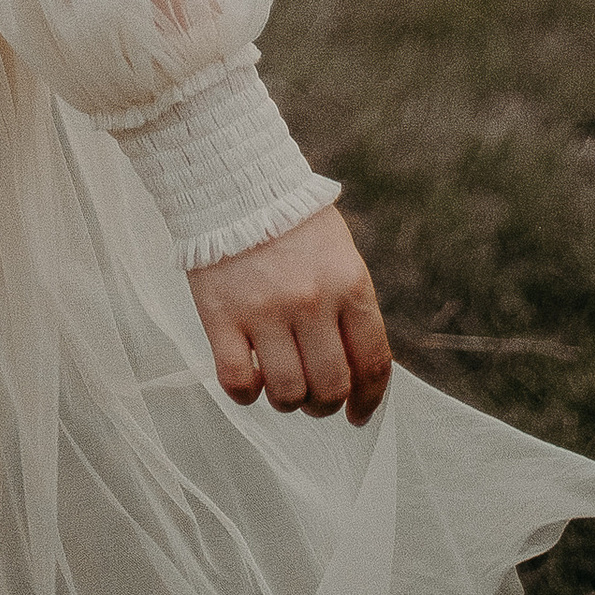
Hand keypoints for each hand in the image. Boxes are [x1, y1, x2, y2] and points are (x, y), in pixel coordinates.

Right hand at [187, 204, 392, 423]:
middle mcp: (311, 302)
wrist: (231, 180)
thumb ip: (351, 309)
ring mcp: (264, 311)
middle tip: (313, 399)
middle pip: (330, 387)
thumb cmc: (291, 221)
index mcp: (349, 285)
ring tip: (280, 386)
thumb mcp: (340, 255)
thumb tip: (356, 370)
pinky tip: (249, 382)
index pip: (372, 364)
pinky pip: (238, 381)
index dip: (369, 400)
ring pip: (286, 393)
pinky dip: (246, 395)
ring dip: (287, 402)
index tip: (357, 415)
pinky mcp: (221, 316)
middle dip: (324, 405)